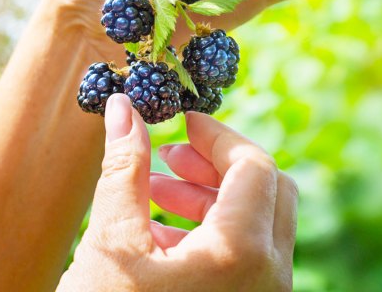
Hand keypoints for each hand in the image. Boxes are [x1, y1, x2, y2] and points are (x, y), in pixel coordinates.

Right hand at [57, 94, 297, 291]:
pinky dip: (215, 230)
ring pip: (259, 222)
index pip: (253, 164)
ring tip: (156, 189)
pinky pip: (249, 255)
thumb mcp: (111, 244)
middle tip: (171, 155)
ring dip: (212, 196)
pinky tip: (163, 231)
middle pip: (267, 188)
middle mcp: (269, 277)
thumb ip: (123, 168)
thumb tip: (123, 107)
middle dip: (218, 163)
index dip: (216, 135)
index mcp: (242, 254)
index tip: (180, 122)